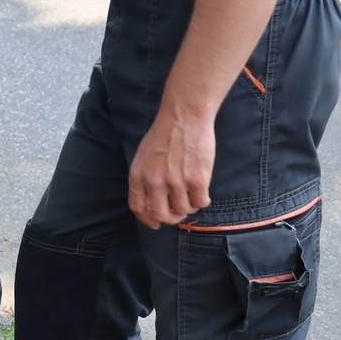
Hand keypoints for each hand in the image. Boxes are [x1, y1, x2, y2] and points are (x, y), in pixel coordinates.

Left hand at [128, 105, 214, 227]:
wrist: (184, 116)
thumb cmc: (164, 133)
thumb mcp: (143, 156)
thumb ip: (144, 178)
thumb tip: (149, 202)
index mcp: (138, 176)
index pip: (138, 208)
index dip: (148, 220)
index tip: (156, 223)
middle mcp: (154, 182)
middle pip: (161, 215)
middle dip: (171, 218)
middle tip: (179, 212)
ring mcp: (176, 182)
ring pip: (183, 210)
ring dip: (188, 206)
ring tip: (191, 193)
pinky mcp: (197, 179)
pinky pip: (200, 202)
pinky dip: (202, 200)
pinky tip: (202, 190)